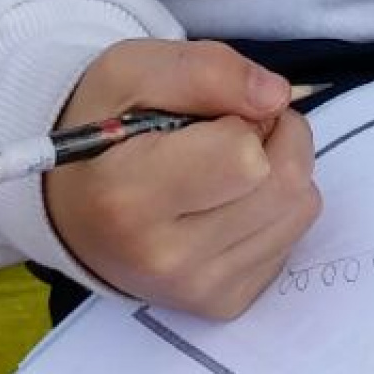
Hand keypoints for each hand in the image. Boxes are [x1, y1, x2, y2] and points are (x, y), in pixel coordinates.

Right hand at [45, 37, 319, 316]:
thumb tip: (276, 97)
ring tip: (228, 166)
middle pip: (285, 183)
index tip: (209, 118)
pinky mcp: (224, 303)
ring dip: (281, 171)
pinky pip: (292, 240)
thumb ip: (205, 70)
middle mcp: (165, 258)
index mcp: (129, 197)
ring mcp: (198, 288)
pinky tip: (228, 203)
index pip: (244, 155)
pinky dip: (274, 209)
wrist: (73, 208)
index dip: (240, 118)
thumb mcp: (131, 71)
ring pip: (300, 208)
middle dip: (274, 138)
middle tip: (229, 132)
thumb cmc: (103, 133)